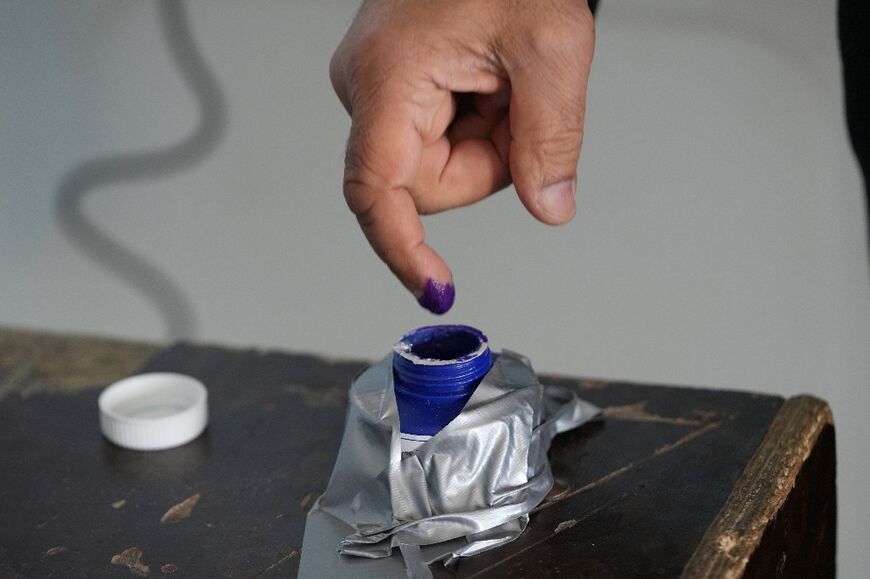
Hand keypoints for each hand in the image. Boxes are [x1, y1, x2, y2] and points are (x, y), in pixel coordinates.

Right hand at [330, 0, 594, 312]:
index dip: (402, 249)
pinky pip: (441, 140)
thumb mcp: (551, 44)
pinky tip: (492, 80)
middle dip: (489, 161)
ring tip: (507, 79)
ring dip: (490, 140)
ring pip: (439, 167)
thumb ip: (552, 136)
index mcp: (388, 76)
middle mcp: (367, 87)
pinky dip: (482, 123)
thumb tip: (550, 206)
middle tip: (521, 102)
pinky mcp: (394, 89)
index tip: (435, 289)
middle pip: (426, 184)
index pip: (377, 190)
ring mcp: (377, 89)